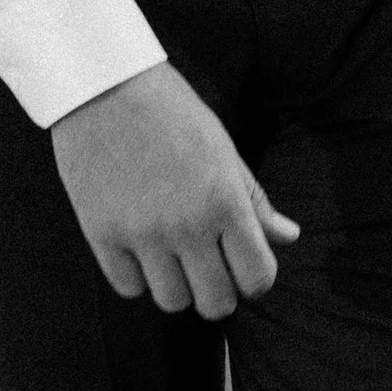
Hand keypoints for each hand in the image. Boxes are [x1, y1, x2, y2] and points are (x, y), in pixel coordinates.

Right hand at [50, 63, 299, 320]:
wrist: (105, 86)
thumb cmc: (173, 114)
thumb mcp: (224, 151)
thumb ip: (255, 201)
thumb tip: (289, 237)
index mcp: (225, 202)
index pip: (257, 279)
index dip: (254, 280)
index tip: (243, 267)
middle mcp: (187, 226)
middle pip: (215, 304)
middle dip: (218, 291)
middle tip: (208, 268)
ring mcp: (142, 234)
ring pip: (171, 302)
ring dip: (176, 285)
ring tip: (171, 256)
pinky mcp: (101, 234)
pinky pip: (128, 287)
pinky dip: (137, 277)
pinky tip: (140, 249)